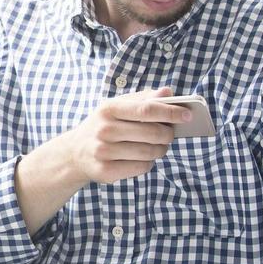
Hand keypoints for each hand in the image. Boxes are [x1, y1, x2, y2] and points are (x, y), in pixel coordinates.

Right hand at [61, 87, 191, 184]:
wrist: (74, 152)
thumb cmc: (104, 125)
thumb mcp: (118, 107)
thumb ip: (144, 99)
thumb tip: (168, 92)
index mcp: (109, 109)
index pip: (147, 109)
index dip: (171, 113)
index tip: (188, 115)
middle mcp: (104, 130)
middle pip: (152, 133)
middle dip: (168, 135)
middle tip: (169, 135)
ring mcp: (103, 152)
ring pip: (150, 152)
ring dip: (160, 150)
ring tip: (157, 147)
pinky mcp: (105, 171)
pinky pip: (142, 168)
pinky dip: (148, 163)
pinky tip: (141, 158)